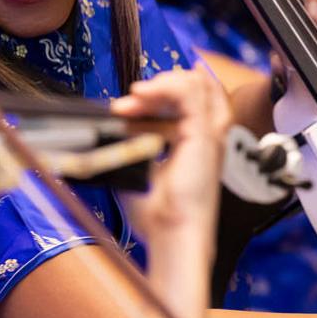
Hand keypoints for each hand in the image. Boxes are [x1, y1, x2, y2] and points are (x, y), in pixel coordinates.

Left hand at [111, 68, 232, 240]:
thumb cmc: (158, 214)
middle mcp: (207, 135)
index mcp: (195, 143)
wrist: (172, 235)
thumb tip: (107, 127)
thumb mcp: (138, 169)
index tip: (125, 105)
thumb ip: (131, 144)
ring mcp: (209, 133)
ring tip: (136, 96)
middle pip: (196, 87)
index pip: (187, 101)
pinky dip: (166, 86)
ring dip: (162, 82)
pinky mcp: (204, 134)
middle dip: (158, 86)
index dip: (156, 95)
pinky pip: (192, 93)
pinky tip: (142, 94)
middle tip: (128, 102)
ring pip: (198, 83)